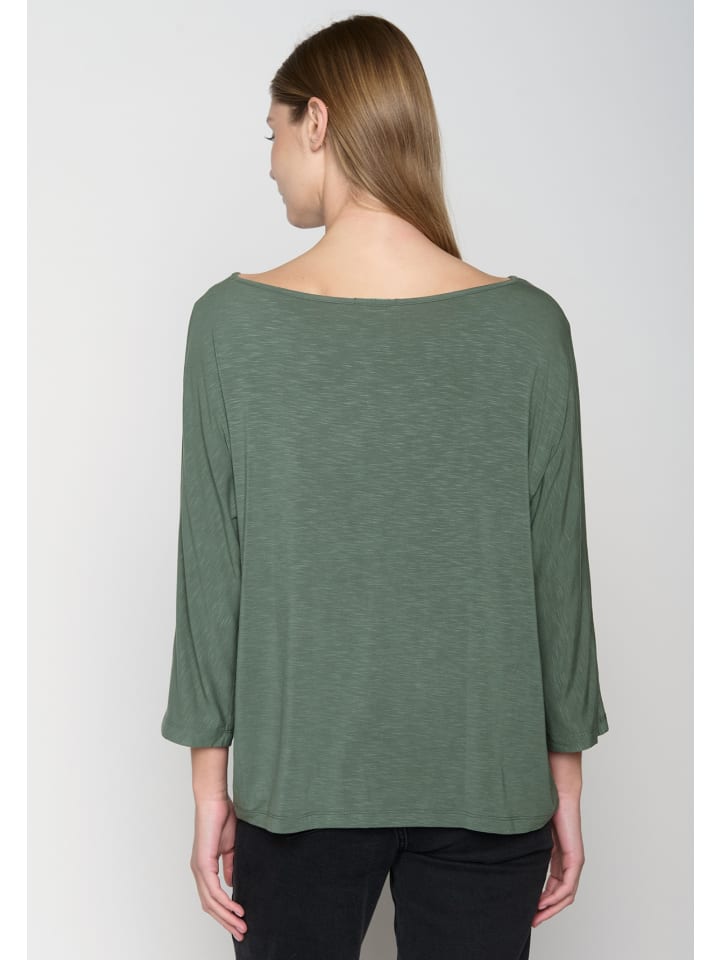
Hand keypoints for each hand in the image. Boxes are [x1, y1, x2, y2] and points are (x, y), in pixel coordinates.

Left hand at [190, 797, 247, 942]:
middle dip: (226, 922)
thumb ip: (230, 865)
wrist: (215, 800)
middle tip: (241, 932)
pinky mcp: (203, 863)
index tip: (239, 922)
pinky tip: (236, 909)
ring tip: (242, 926)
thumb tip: (232, 883)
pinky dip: (225, 902)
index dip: (224, 913)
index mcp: (204, 868)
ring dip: (227, 916)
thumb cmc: (222, 817)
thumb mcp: (230, 847)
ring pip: (211, 902)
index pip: (211, 898)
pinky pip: (213, 890)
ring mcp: (198, 868)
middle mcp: (198, 871)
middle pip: (209, 906)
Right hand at [531, 794, 584, 926]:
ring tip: (536, 916)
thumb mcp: (534, 834)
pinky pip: (567, 885)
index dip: (543, 901)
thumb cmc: (545, 806)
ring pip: (566, 894)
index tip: (530, 910)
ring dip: (551, 908)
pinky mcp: (576, 857)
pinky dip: (556, 897)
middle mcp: (570, 862)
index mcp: (560, 858)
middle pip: (561, 896)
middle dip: (547, 910)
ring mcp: (574, 861)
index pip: (555, 887)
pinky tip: (543, 902)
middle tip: (532, 921)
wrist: (558, 792)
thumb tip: (509, 853)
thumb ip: (528, 847)